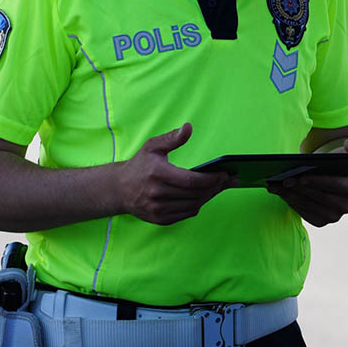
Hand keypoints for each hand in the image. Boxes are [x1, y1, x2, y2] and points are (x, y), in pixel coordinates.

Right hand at [115, 123, 235, 224]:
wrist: (119, 189)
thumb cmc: (140, 165)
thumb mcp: (153, 146)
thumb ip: (172, 138)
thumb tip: (188, 127)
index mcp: (157, 173)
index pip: (191, 180)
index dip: (210, 179)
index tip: (225, 174)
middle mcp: (156, 193)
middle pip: (195, 194)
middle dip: (215, 187)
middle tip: (228, 180)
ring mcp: (157, 209)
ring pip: (193, 205)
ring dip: (208, 196)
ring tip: (218, 186)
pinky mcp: (159, 219)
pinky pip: (186, 214)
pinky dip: (197, 205)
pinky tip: (203, 195)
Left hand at [268, 137, 347, 227]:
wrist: (342, 178)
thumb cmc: (345, 160)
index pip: (335, 186)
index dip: (317, 182)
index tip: (300, 177)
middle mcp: (345, 206)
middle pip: (318, 197)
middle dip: (299, 188)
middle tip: (282, 179)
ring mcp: (333, 216)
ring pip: (308, 206)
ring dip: (290, 196)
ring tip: (274, 185)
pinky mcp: (321, 221)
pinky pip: (303, 213)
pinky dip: (290, 202)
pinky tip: (279, 192)